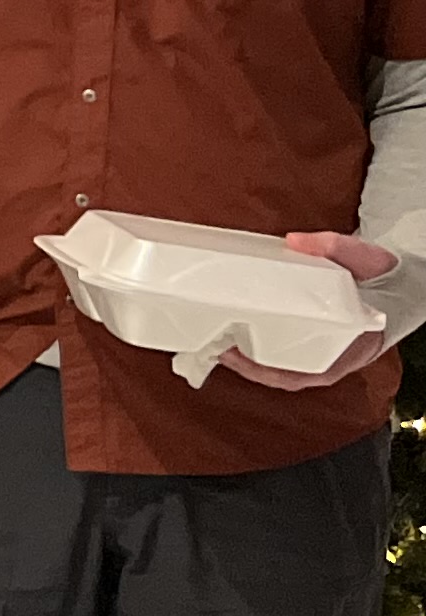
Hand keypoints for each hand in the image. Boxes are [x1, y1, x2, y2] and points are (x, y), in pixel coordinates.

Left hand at [221, 232, 406, 388]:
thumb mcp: (361, 256)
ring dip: (251, 363)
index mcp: (352, 345)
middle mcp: (338, 355)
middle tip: (220, 350)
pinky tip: (236, 341)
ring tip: (219, 346)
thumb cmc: (379, 274)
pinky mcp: (315, 340)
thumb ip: (331, 247)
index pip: (312, 373)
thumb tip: (292, 241)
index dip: (276, 372)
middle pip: (289, 375)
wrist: (397, 280)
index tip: (244, 359)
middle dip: (252, 367)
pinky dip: (261, 355)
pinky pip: (286, 356)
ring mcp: (326, 351)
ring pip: (284, 369)